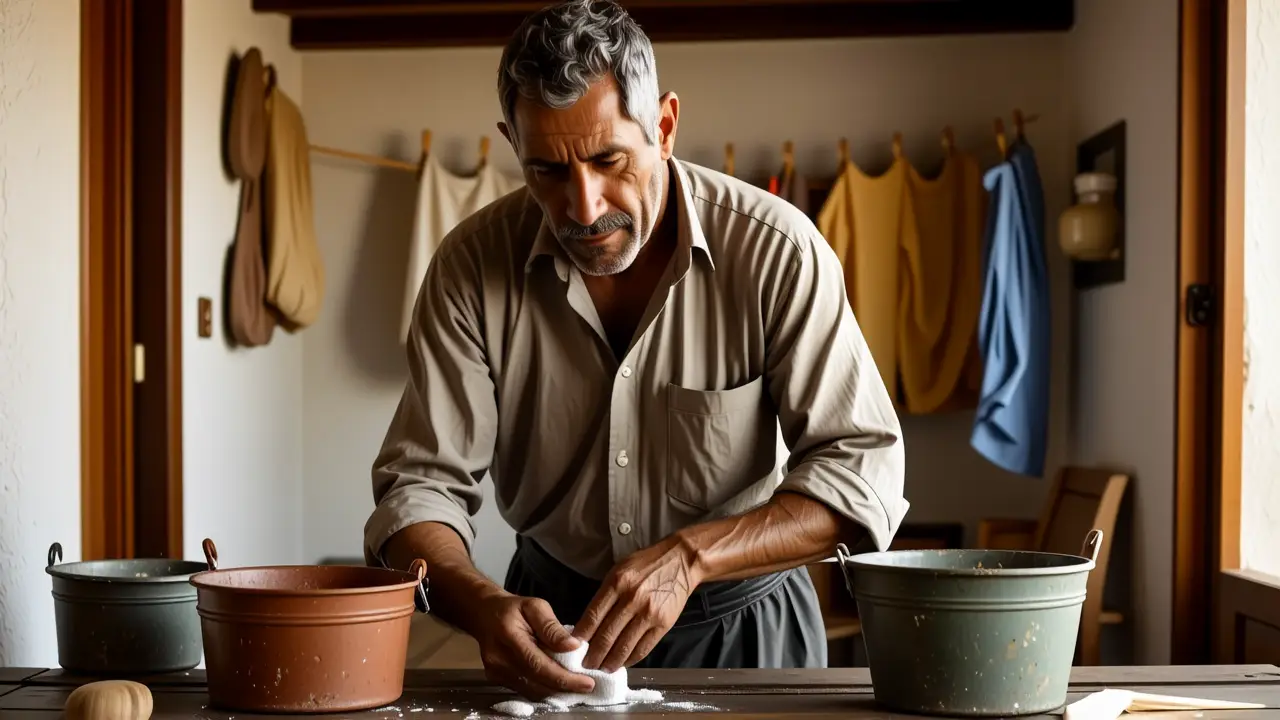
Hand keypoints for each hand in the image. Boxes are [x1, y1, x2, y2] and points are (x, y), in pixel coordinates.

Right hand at [471, 593, 595, 699]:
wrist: (484, 614)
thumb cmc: (513, 609)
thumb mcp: (535, 606)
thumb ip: (552, 627)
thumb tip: (574, 646)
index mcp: (508, 636)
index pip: (538, 665)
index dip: (564, 678)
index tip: (587, 683)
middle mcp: (499, 659)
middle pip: (536, 683)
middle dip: (565, 689)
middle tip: (588, 686)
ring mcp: (495, 672)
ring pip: (531, 692)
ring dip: (556, 692)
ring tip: (577, 686)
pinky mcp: (496, 679)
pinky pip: (525, 690)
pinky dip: (544, 690)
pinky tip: (559, 684)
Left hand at [572, 536, 699, 671]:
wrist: (681, 560)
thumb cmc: (647, 564)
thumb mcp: (620, 570)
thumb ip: (605, 594)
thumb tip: (590, 622)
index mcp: (617, 582)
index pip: (594, 615)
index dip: (582, 635)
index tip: (574, 647)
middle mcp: (632, 599)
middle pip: (607, 635)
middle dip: (593, 654)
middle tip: (586, 664)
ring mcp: (649, 613)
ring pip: (624, 646)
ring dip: (610, 662)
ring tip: (602, 668)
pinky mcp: (664, 624)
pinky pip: (643, 648)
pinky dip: (631, 659)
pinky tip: (622, 663)